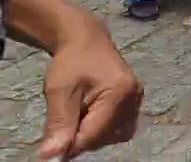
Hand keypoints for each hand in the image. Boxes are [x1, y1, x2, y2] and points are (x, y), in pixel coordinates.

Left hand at [38, 20, 143, 159]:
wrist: (86, 40)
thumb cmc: (71, 62)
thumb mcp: (59, 92)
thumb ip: (58, 124)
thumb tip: (51, 157)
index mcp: (119, 93)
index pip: (95, 134)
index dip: (72, 146)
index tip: (52, 150)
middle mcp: (134, 98)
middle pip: (107, 137)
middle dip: (83, 138)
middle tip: (63, 127)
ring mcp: (137, 100)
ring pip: (115, 135)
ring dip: (93, 134)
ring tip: (77, 117)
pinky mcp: (135, 101)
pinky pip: (121, 126)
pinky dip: (103, 128)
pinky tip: (89, 116)